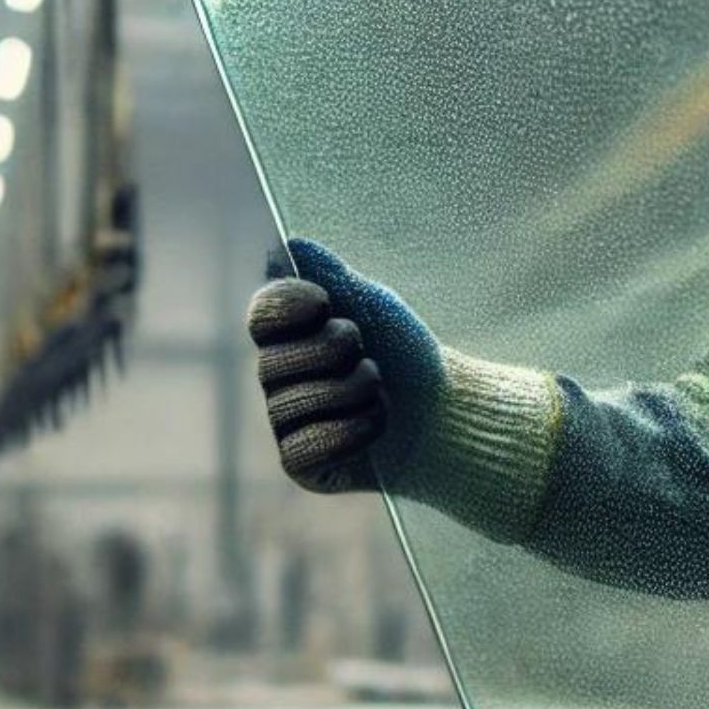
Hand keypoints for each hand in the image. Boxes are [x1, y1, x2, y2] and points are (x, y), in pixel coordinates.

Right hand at [246, 239, 442, 492]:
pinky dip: (354, 430)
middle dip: (336, 351)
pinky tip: (376, 423)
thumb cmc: (407, 355)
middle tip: (370, 355)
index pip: (261, 315)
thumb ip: (333, 275)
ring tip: (380, 389)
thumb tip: (292, 244)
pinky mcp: (300, 463)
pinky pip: (307, 445)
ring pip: (294, 404)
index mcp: (289, 335)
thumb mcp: (375, 306)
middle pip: (273, 361)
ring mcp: (285, 422)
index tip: (325, 303)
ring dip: (354, 390)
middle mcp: (277, 378)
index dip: (288, 306)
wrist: (447, 414)